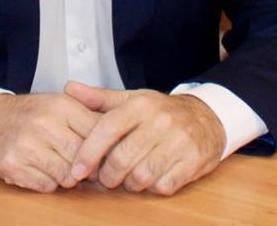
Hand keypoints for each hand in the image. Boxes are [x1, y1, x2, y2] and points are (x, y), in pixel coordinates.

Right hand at [0, 92, 100, 191]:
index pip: (98, 134)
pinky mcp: (13, 165)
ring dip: (68, 178)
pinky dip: (49, 184)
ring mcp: (27, 145)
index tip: (105, 157)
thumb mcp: (58, 105)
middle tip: (86, 170)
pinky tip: (42, 171)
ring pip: (67, 176)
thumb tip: (120, 137)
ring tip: (62, 168)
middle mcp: (44, 123)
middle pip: (84, 158)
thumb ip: (87, 117)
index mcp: (61, 106)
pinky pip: (46, 186)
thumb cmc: (29, 114)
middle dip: (88, 169)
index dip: (104, 150)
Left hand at [63, 82, 225, 194]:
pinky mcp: (193, 161)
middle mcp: (160, 121)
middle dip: (107, 176)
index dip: (88, 152)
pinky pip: (164, 185)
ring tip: (129, 179)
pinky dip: (153, 188)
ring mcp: (179, 142)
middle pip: (121, 159)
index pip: (107, 129)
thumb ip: (100, 98)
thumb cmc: (162, 112)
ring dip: (130, 184)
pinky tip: (151, 179)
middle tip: (106, 179)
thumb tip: (69, 88)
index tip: (76, 170)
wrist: (207, 118)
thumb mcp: (132, 100)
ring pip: (141, 176)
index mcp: (141, 105)